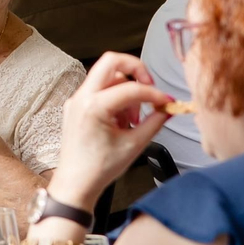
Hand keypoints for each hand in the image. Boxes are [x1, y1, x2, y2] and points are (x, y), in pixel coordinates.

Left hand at [49, 53, 171, 208]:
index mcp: (93, 106)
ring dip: (126, 89)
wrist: (75, 183)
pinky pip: (99, 90)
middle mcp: (81, 98)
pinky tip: (121, 121)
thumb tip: (168, 109)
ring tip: (133, 118)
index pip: (132, 88)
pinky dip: (115, 98)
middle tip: (149, 87)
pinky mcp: (77, 106)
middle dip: (136, 70)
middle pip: (111, 61)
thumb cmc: (97, 169)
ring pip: (106, 76)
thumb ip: (155, 122)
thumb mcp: (134, 145)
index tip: (166, 102)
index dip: (154, 94)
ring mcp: (76, 100)